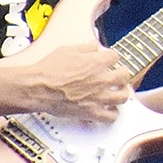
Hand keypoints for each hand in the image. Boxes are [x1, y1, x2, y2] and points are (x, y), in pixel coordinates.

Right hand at [0, 42, 131, 122]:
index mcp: (96, 62)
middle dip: (122, 74)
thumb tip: (94, 45)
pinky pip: (111, 116)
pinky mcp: (91, 112)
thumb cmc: (49, 70)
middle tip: (118, 75)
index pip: (115, 56)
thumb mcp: (67, 51)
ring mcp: (98, 97)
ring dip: (121, 93)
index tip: (107, 59)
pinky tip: (108, 109)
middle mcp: (101, 79)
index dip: (111, 57)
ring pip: (122, 97)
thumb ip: (84, 48)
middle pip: (124, 76)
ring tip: (117, 92)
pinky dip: (112, 113)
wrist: (38, 88)